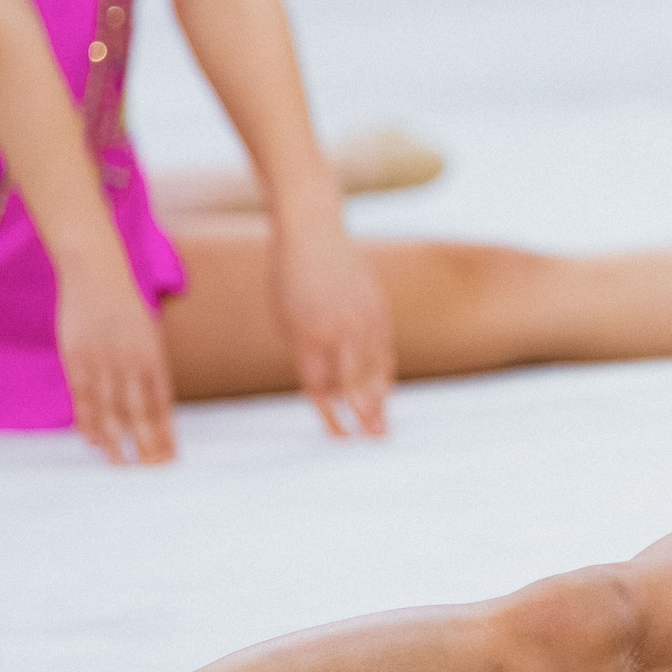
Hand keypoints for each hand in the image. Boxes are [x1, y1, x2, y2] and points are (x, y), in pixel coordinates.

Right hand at [55, 269, 175, 463]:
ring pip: (109, 409)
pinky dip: (88, 421)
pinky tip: (94, 442)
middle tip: (151, 472)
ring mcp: (101, 360)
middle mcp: (129, 360)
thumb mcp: (146, 335)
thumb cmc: (125, 306)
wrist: (95, 273)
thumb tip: (153, 407)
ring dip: (115, 440)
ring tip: (120, 466)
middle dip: (146, 444)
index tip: (170, 458)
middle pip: (139, 412)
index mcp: (152, 355)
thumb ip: (148, 369)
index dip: (165, 433)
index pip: (161, 404)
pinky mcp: (75, 358)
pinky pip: (82, 397)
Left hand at [274, 223, 395, 436]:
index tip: (339, 437)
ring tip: (385, 423)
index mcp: (309, 336)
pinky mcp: (378, 307)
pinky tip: (386, 388)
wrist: (313, 232)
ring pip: (376, 366)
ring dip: (381, 397)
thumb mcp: (286, 320)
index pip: (323, 389)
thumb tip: (325, 388)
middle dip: (366, 414)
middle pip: (356, 383)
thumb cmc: (288, 278)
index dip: (332, 416)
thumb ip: (307, 354)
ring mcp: (364, 317)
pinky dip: (386, 370)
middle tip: (376, 439)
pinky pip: (385, 346)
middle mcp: (340, 330)